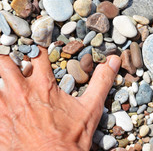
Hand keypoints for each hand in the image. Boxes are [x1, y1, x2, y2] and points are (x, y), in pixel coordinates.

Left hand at [0, 47, 120, 150]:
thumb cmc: (71, 139)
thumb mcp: (91, 108)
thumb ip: (102, 81)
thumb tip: (114, 59)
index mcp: (43, 85)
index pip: (36, 52)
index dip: (35, 43)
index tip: (34, 40)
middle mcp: (20, 92)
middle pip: (3, 61)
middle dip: (4, 54)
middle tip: (8, 54)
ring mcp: (4, 108)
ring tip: (5, 81)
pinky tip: (3, 104)